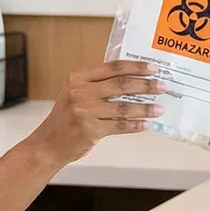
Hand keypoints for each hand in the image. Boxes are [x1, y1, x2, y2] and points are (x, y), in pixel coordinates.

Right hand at [33, 61, 165, 162]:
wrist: (48, 144)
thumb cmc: (66, 117)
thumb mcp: (76, 93)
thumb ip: (98, 84)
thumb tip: (133, 78)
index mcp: (78, 78)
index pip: (113, 67)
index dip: (136, 67)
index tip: (153, 68)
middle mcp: (80, 92)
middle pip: (121, 84)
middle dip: (146, 85)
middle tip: (162, 86)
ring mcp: (85, 111)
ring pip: (123, 107)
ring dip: (145, 108)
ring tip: (159, 108)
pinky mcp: (90, 130)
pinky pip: (119, 126)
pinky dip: (135, 125)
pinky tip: (146, 124)